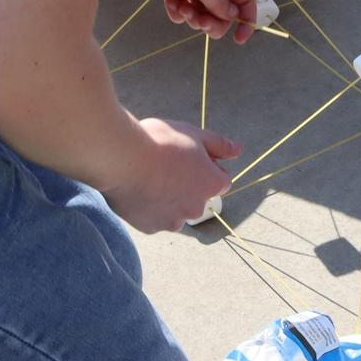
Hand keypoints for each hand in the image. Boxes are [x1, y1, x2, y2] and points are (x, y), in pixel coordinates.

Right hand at [96, 117, 241, 232]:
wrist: (121, 158)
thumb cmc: (159, 142)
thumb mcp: (194, 134)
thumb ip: (219, 144)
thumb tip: (238, 149)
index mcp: (213, 185)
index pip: (219, 179)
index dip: (204, 165)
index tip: (186, 155)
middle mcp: (197, 208)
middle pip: (197, 197)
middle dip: (187, 184)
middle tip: (165, 164)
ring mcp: (173, 221)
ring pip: (176, 209)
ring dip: (168, 198)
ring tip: (149, 177)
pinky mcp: (150, 227)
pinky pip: (155, 217)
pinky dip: (150, 207)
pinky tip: (138, 189)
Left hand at [110, 0, 257, 42]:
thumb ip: (219, 2)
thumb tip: (233, 15)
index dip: (247, 18)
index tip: (238, 40)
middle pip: (224, 9)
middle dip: (214, 21)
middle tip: (200, 23)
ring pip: (204, 12)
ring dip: (195, 17)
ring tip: (181, 10)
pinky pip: (184, 10)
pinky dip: (178, 12)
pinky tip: (169, 5)